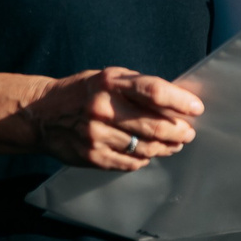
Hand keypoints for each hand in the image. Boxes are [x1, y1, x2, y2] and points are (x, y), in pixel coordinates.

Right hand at [23, 68, 203, 170]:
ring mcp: (96, 136)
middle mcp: (102, 109)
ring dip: (166, 147)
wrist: (43, 114)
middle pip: (153, 126)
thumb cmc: (85, 91)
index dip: (179, 102)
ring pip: (145, 148)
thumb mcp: (109, 77)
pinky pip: (130, 162)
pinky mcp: (92, 157)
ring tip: (174, 144)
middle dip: (179, 131)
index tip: (197, 109)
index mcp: (110, 83)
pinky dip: (144, 158)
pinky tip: (148, 152)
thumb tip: (177, 102)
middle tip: (188, 133)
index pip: (153, 92)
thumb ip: (139, 87)